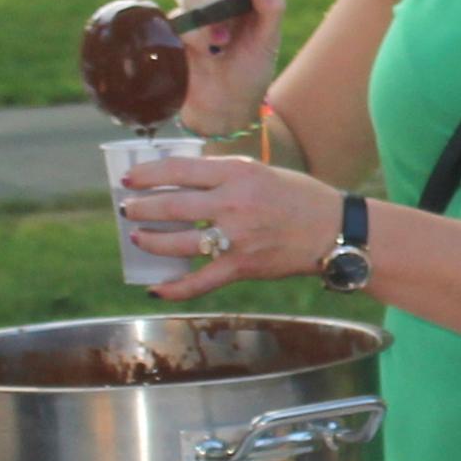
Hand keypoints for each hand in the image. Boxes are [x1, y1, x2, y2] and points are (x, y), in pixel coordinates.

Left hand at [128, 153, 343, 301]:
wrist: (333, 230)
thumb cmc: (298, 196)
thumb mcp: (259, 171)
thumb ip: (223, 175)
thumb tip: (182, 181)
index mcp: (237, 173)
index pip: (179, 171)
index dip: (148, 175)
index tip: (129, 180)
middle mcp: (233, 203)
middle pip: (173, 205)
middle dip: (142, 208)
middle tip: (127, 209)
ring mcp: (236, 237)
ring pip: (180, 241)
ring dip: (152, 241)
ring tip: (138, 237)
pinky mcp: (241, 266)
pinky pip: (200, 281)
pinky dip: (175, 288)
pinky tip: (156, 288)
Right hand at [172, 0, 288, 137]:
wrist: (223, 107)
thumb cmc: (250, 73)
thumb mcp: (268, 43)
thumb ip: (271, 9)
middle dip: (218, 2)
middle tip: (226, 36)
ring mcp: (197, 12)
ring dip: (203, 19)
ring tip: (217, 47)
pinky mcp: (177, 27)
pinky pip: (177, 16)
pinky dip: (192, 35)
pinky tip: (203, 54)